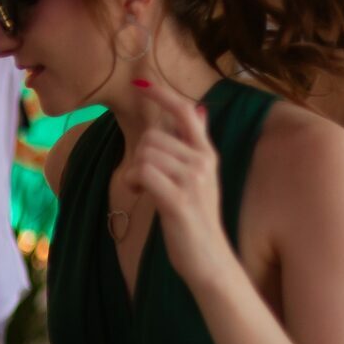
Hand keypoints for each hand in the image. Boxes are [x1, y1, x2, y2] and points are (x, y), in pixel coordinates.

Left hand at [124, 80, 235, 291]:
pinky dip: (133, 181)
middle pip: (152, 137)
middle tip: (142, 180)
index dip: (162, 94)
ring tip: (142, 190)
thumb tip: (198, 110)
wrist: (210, 259)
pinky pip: (143, 172)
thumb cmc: (196, 219)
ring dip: (133, 172)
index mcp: (207, 153)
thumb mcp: (200, 177)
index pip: (185, 111)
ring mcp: (193, 180)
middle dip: (138, 156)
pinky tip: (139, 194)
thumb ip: (193, 145)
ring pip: (145, 154)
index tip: (140, 84)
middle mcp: (203, 161)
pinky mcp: (180, 200)